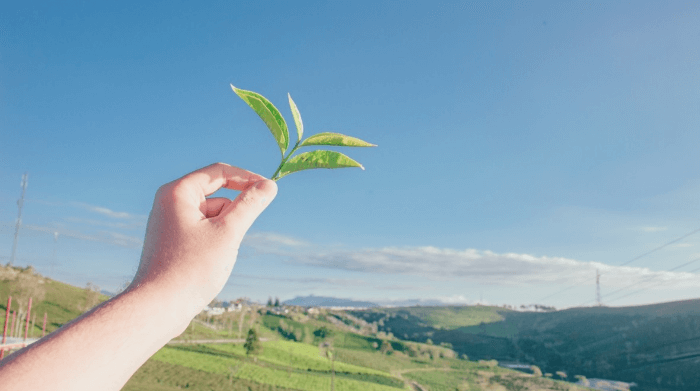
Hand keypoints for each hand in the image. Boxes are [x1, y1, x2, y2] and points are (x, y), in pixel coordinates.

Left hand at [130, 162, 276, 317]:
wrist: (158, 308)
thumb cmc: (191, 269)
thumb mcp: (228, 232)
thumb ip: (250, 205)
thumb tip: (269, 185)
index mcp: (178, 192)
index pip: (219, 172)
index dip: (247, 178)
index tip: (269, 190)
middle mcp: (169, 203)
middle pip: (216, 196)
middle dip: (233, 215)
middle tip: (233, 239)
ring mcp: (169, 223)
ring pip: (212, 217)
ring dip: (225, 232)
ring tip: (214, 259)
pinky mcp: (172, 242)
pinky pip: (203, 232)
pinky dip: (214, 243)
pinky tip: (207, 266)